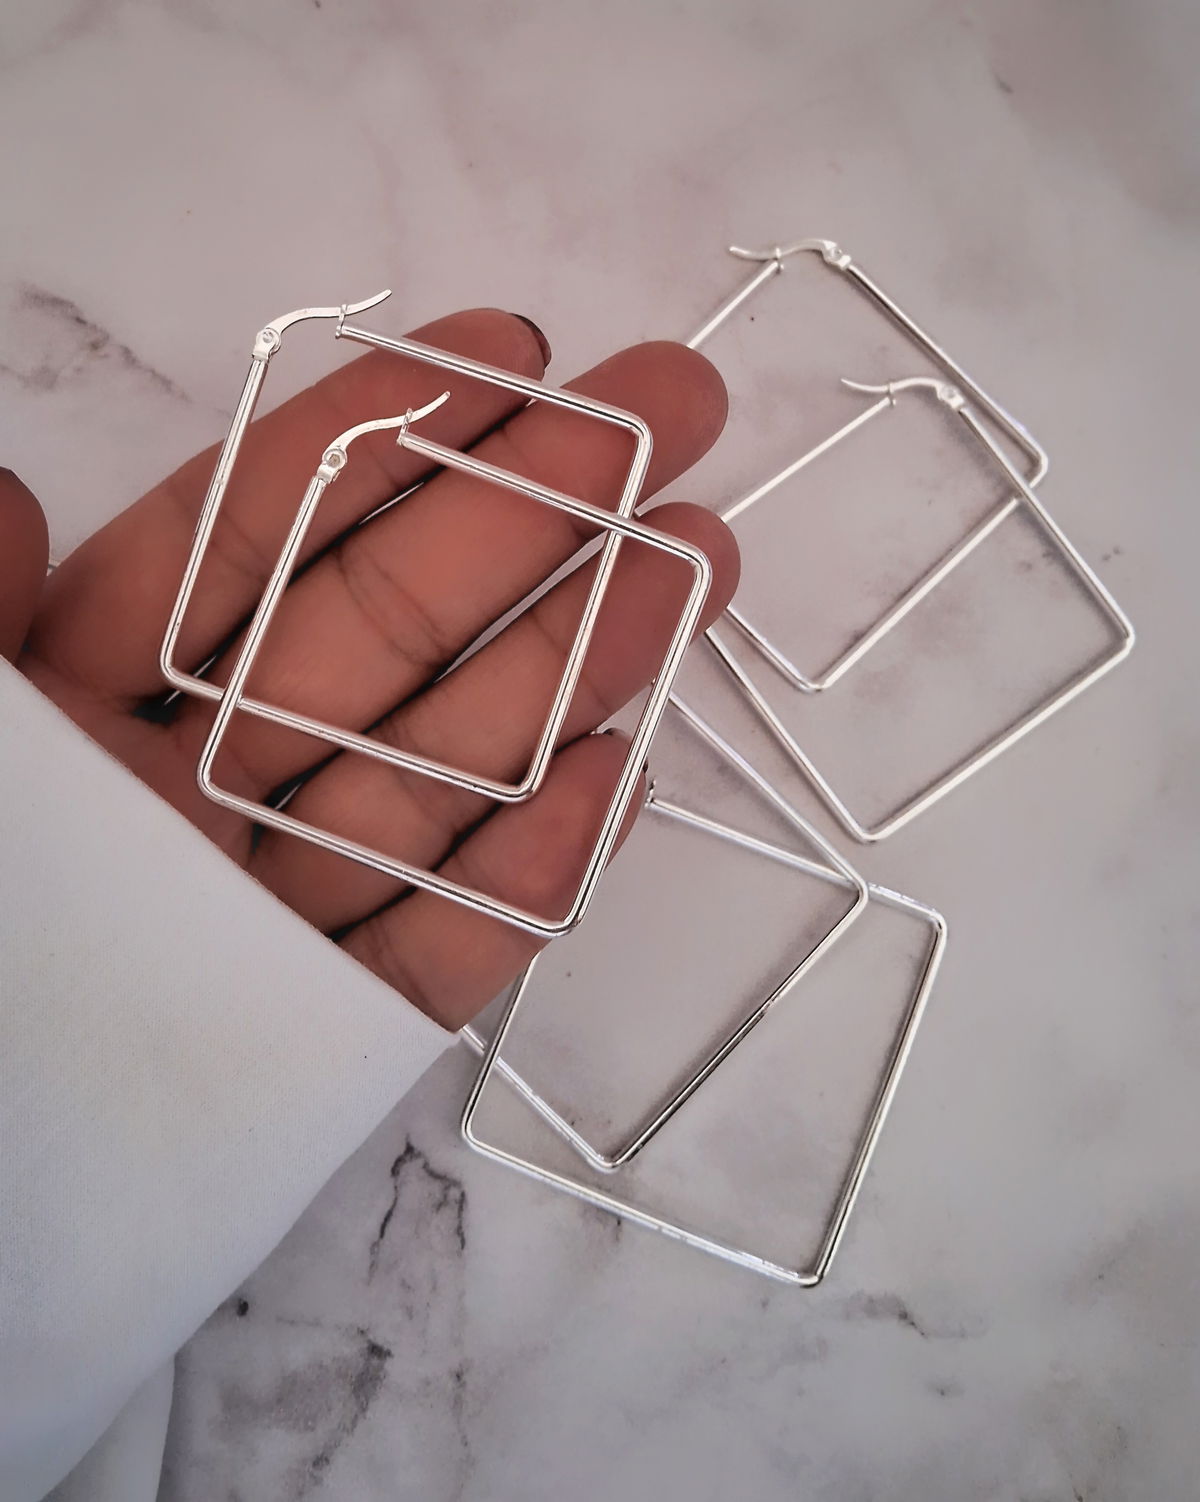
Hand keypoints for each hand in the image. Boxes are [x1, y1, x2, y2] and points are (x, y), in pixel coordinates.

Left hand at [1, 310, 736, 1028]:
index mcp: (75, 706)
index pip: (245, 541)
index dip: (377, 437)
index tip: (504, 350)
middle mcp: (190, 788)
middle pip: (387, 630)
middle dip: (534, 512)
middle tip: (669, 414)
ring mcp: (265, 910)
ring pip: (440, 772)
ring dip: (574, 668)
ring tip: (693, 562)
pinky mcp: (311, 1037)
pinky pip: (435, 953)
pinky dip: (528, 877)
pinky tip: (620, 778)